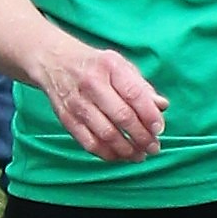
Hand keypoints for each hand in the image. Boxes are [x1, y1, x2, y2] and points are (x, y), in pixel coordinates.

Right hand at [35, 35, 167, 162]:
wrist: (53, 61)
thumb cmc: (95, 65)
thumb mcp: (121, 66)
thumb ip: (142, 87)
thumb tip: (162, 106)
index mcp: (110, 67)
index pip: (134, 94)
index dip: (150, 115)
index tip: (159, 130)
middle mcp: (92, 84)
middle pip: (122, 117)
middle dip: (142, 137)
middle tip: (154, 147)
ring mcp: (77, 103)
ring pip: (105, 134)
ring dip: (127, 150)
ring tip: (140, 155)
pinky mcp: (66, 119)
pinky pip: (89, 143)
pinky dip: (107, 154)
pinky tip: (119, 156)